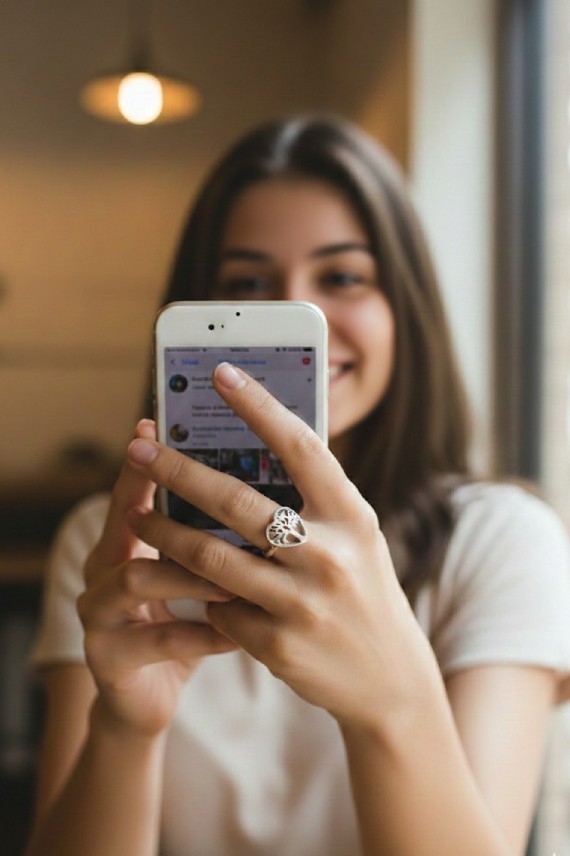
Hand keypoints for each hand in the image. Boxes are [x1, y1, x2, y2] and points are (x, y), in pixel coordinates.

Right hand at [77, 419, 236, 736]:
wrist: (149, 696)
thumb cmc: (186, 620)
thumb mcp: (198, 570)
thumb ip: (215, 532)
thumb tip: (272, 480)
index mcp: (125, 537)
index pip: (135, 486)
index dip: (147, 456)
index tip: (157, 424)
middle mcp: (102, 566)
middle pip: (127, 519)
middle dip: (163, 495)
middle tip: (205, 481)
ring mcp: (98, 613)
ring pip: (138, 577)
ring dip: (191, 573)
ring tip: (235, 574)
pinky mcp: (109, 658)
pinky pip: (159, 639)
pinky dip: (203, 633)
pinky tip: (236, 631)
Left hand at [126, 366, 438, 731]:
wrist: (389, 678)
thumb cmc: (363, 589)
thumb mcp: (354, 537)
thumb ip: (312, 502)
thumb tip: (249, 455)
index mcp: (351, 515)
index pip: (300, 446)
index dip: (259, 406)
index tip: (220, 373)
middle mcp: (330, 554)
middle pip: (237, 501)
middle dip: (178, 471)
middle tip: (139, 449)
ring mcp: (303, 603)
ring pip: (212, 558)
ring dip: (166, 534)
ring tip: (137, 517)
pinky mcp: (279, 645)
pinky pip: (220, 608)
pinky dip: (202, 594)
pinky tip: (193, 587)